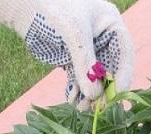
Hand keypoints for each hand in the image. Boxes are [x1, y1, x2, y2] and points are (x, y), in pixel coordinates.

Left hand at [0, 0, 134, 108]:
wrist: (25, 6)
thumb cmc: (55, 8)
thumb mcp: (74, 32)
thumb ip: (85, 62)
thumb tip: (95, 95)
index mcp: (112, 25)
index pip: (125, 54)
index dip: (123, 76)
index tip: (116, 96)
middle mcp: (103, 39)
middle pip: (111, 70)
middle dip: (104, 90)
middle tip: (98, 108)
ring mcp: (88, 51)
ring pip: (94, 78)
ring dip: (90, 95)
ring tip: (81, 107)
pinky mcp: (73, 59)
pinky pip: (79, 79)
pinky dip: (77, 91)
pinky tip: (72, 101)